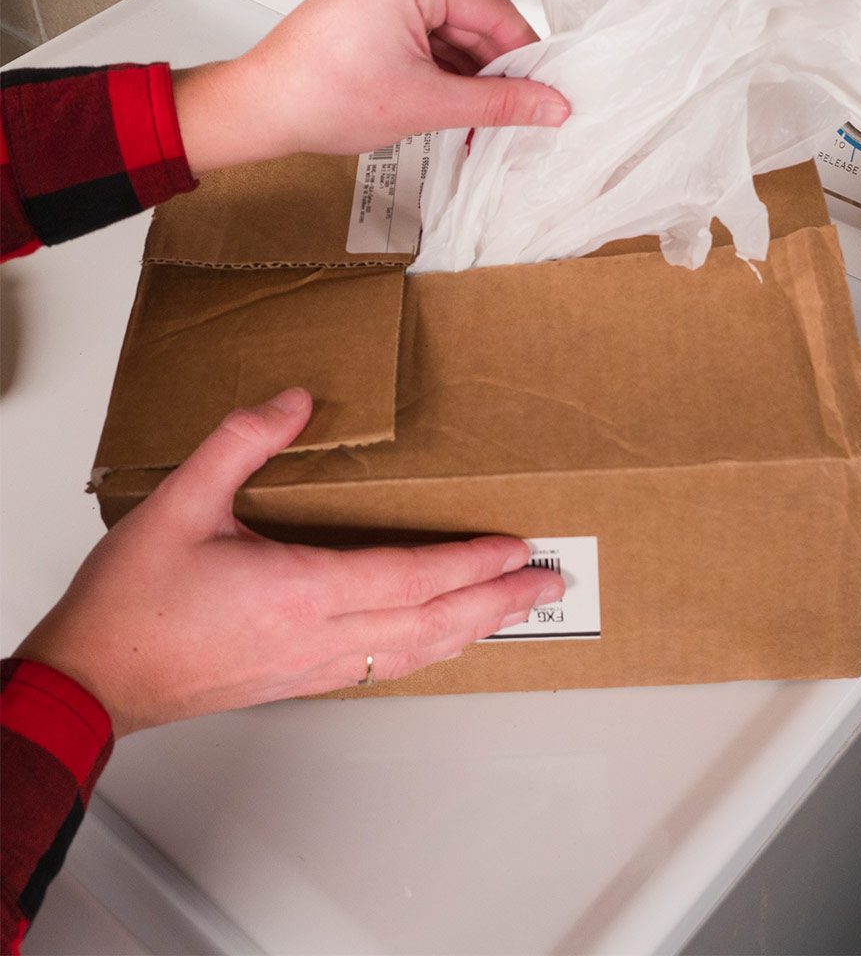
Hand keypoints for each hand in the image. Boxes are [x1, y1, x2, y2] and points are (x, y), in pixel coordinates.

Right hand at [13, 389, 562, 734]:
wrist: (93, 680)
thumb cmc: (132, 605)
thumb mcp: (178, 503)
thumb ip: (239, 443)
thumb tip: (295, 401)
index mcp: (299, 591)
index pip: (411, 577)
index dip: (471, 562)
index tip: (516, 548)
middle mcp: (319, 636)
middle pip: (433, 622)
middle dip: (498, 600)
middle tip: (547, 582)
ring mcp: (314, 665)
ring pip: (417, 652)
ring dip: (475, 628)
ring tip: (516, 610)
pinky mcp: (302, 678)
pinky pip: (387, 668)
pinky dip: (432, 649)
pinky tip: (446, 640)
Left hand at [172, 0, 569, 173]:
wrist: (263, 107)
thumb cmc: (319, 95)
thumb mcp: (428, 103)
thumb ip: (499, 103)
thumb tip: (547, 104)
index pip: (494, 11)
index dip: (526, 56)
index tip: (548, 87)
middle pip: (472, 20)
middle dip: (493, 70)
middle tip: (518, 111)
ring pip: (451, 30)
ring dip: (467, 73)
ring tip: (476, 115)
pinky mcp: (371, 1)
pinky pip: (425, 32)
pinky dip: (441, 67)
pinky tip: (451, 100)